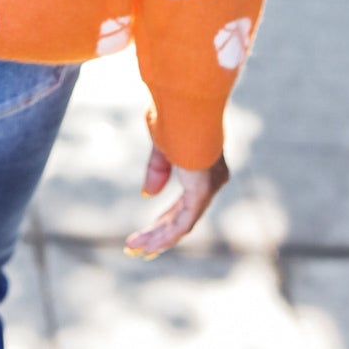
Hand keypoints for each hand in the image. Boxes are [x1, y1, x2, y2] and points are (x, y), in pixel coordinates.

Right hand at [124, 112, 228, 258]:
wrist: (186, 100)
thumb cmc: (175, 112)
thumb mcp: (161, 144)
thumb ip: (158, 169)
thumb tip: (148, 195)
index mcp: (206, 168)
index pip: (185, 202)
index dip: (165, 217)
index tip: (148, 229)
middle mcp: (213, 181)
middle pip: (183, 216)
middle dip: (159, 232)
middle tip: (138, 246)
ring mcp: (209, 187)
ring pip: (182, 224)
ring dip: (157, 238)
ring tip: (136, 249)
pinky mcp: (201, 191)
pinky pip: (184, 223)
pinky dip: (165, 236)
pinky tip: (147, 244)